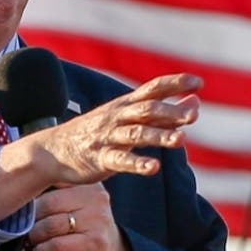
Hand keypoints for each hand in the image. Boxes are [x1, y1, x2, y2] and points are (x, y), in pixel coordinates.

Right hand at [0, 72, 199, 228]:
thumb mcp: (128, 118)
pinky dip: (137, 163)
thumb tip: (196, 101)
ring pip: (136, 134)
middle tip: (193, 116)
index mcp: (125, 106)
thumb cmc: (96, 133)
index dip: (174, 84)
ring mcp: (108, 138)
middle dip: (169, 112)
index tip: (198, 81)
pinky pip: (120, 160)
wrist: (52, 150)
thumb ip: (163, 111)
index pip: (152, 89)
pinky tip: (154, 168)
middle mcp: (117, 117)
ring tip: (181, 140)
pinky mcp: (100, 159)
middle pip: (146, 110)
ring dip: (159, 136)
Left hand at [28, 184, 133, 250]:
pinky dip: (43, 250)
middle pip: (49, 203)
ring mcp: (97, 220)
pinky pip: (58, 245)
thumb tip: (17, 185)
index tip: (20, 199)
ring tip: (34, 238)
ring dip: (36, 235)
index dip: (32, 190)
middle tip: (27, 224)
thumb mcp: (77, 199)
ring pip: (51, 225)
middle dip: (32, 217)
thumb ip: (55, 189)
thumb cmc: (84, 222)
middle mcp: (95, 197)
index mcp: (87, 182)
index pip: (53, 177)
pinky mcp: (94, 243)